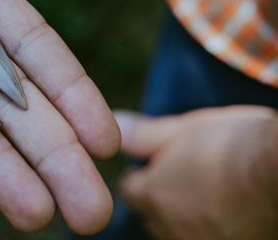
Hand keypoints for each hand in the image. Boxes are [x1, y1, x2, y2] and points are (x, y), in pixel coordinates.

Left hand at [118, 106, 277, 238]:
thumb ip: (146, 135)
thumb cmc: (236, 144)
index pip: (130, 190)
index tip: (158, 165)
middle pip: (153, 216)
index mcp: (153, 195)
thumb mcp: (186, 128)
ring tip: (210, 195)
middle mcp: (170, 228)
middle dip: (162, 199)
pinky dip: (214, 230)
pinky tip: (231, 213)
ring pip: (179, 233)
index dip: (143, 175)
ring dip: (187, 218)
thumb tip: (118, 124)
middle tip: (186, 178)